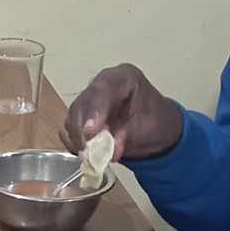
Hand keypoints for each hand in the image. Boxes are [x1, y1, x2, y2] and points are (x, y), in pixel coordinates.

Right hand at [65, 64, 183, 162]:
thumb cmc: (156, 123)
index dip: (94, 110)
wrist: (157, 129)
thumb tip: (109, 150)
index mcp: (124, 78)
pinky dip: (77, 140)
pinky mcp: (84, 113)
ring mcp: (92, 98)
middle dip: (82, 126)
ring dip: (79, 135)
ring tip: (91, 152)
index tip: (89, 132)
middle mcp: (104, 84)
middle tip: (86, 148)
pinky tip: (86, 150)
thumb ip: (125, 136)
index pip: (103, 88)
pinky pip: (72, 125)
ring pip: (74, 114)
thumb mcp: (147, 128)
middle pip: (84, 101)